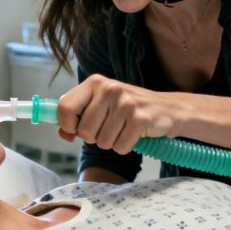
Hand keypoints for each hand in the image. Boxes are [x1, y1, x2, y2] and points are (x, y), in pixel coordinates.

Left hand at [57, 74, 179, 153]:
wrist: (167, 109)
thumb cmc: (127, 109)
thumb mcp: (100, 104)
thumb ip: (77, 116)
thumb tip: (63, 133)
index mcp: (95, 82)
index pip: (64, 107)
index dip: (66, 125)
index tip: (75, 130)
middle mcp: (109, 88)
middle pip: (84, 131)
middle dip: (94, 137)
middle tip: (109, 128)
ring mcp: (126, 103)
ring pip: (102, 142)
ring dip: (111, 142)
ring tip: (123, 129)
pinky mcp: (140, 119)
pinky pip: (120, 147)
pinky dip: (125, 146)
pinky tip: (133, 134)